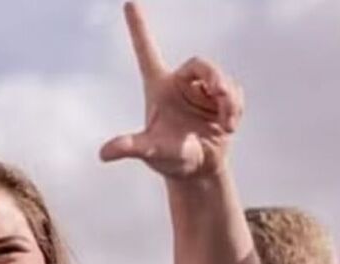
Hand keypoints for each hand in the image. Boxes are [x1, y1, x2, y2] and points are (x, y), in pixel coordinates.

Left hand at [100, 2, 242, 179]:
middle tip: (221, 94)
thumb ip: (131, 147)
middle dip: (215, 77)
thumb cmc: (169, 159)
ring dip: (228, 101)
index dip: (139, 27)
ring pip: (222, 79)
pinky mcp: (223, 98)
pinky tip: (229, 126)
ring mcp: (203, 90)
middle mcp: (180, 84)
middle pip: (200, 64)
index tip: (129, 2)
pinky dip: (235, 108)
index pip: (147, 51)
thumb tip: (104, 154)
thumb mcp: (150, 151)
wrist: (199, 171)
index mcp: (158, 87)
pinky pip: (235, 92)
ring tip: (225, 124)